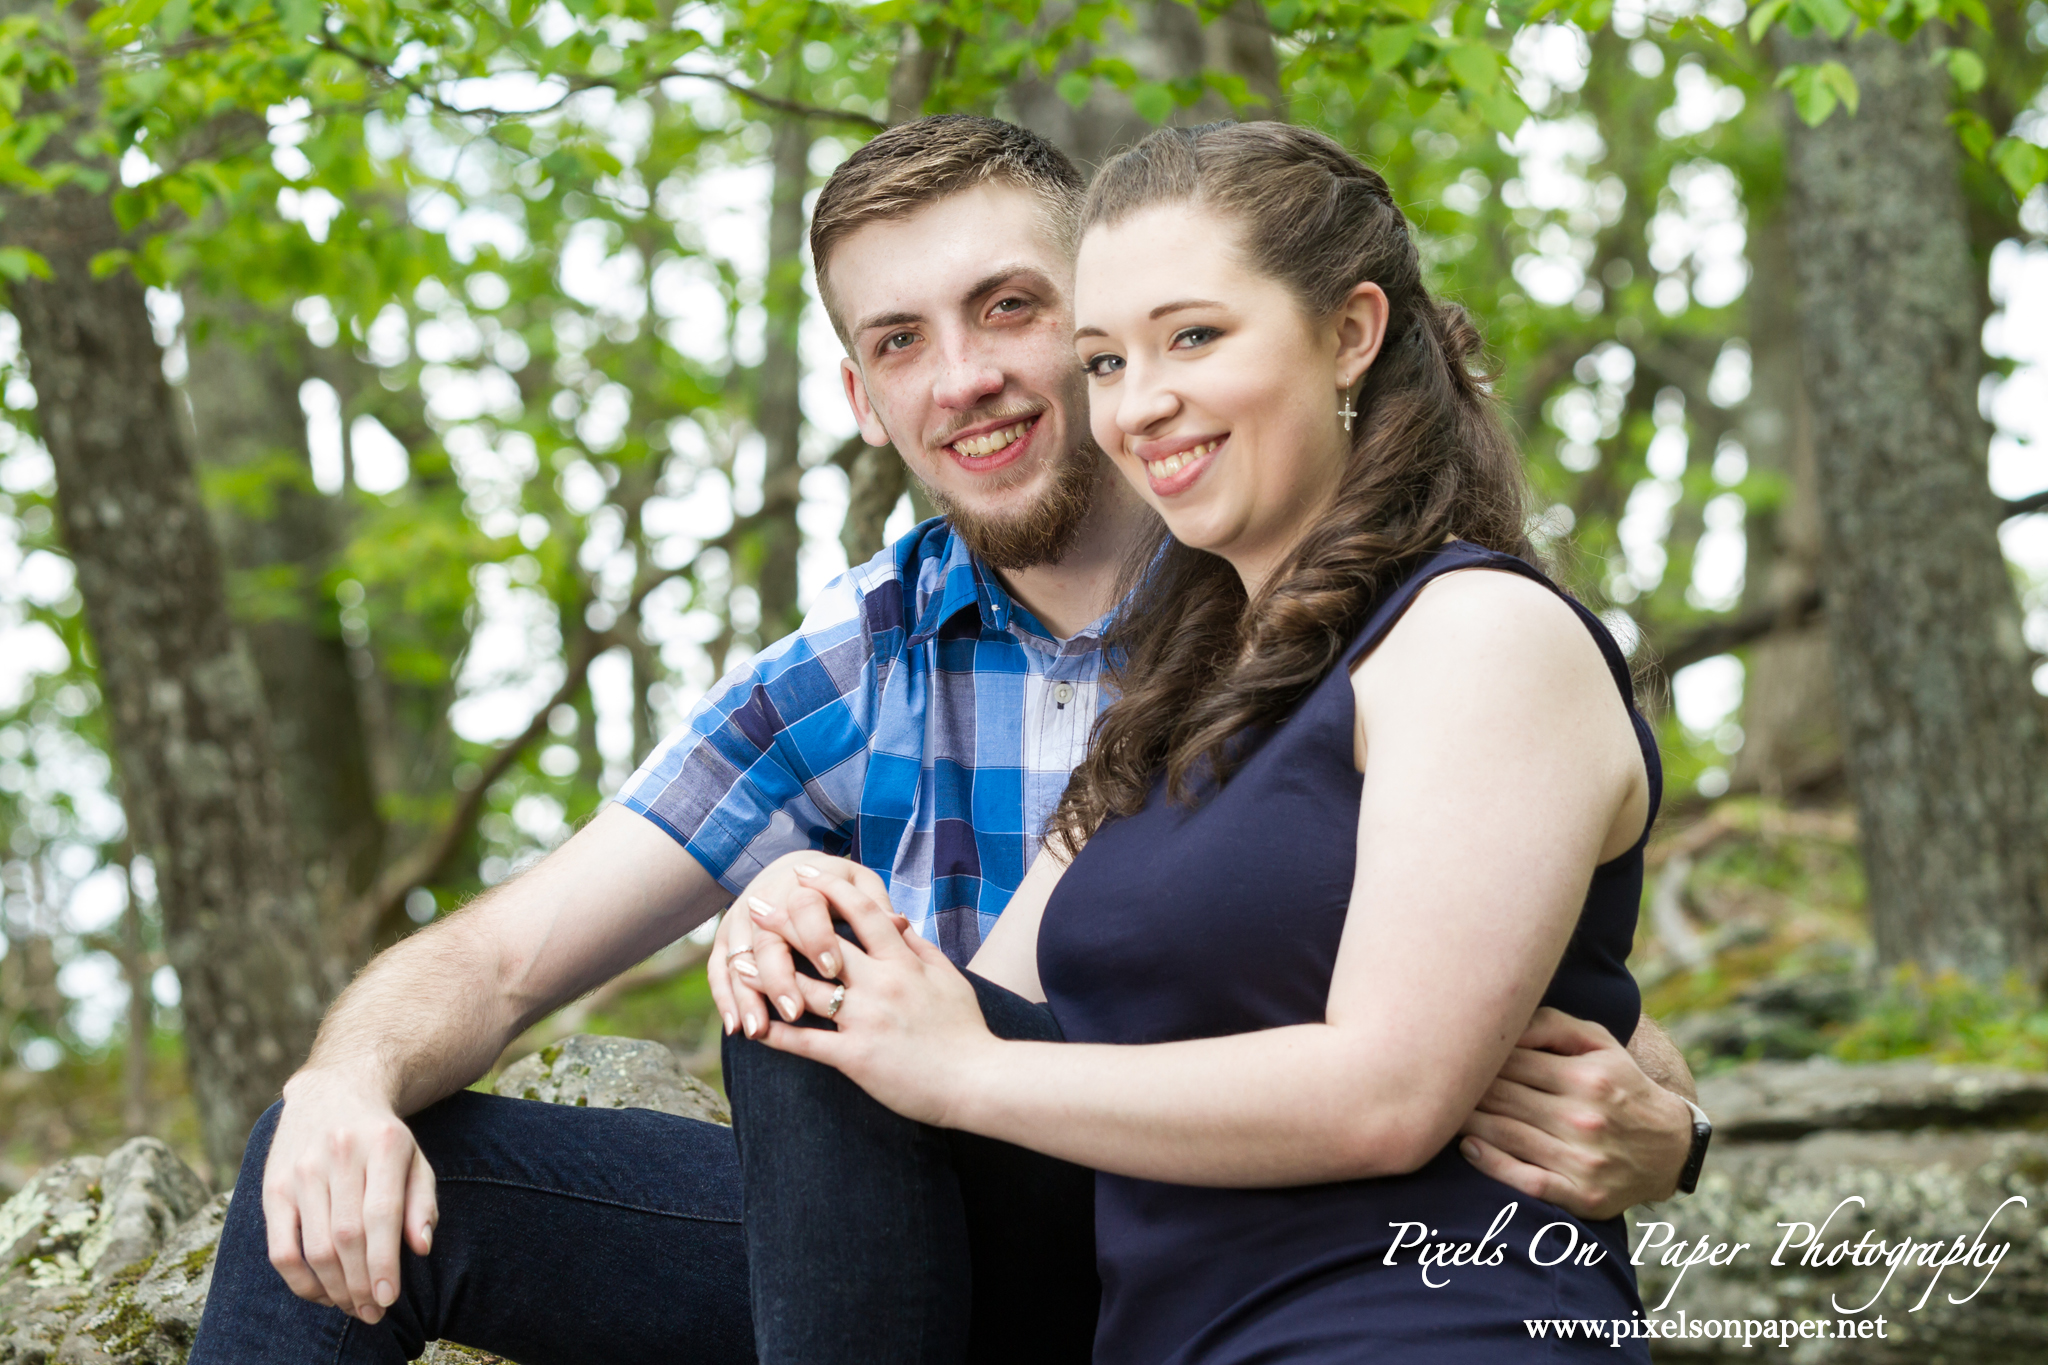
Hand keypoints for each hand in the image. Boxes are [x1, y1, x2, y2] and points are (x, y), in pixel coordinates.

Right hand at [262, 1071, 436, 1322]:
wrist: (334, 1091)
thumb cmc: (382, 1138)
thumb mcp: (414, 1158)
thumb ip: (421, 1202)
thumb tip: (420, 1248)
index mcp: (383, 1144)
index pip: (380, 1215)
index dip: (384, 1262)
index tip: (389, 1298)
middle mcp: (339, 1155)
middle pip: (346, 1237)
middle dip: (361, 1284)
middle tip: (373, 1312)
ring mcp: (301, 1170)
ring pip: (314, 1247)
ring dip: (333, 1288)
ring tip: (352, 1307)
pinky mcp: (273, 1187)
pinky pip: (280, 1248)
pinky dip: (299, 1280)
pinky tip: (319, 1293)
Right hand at [707, 854, 876, 1037]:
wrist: (792, 868)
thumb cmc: (838, 883)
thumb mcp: (859, 884)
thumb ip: (874, 905)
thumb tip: (898, 923)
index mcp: (806, 884)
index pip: (807, 907)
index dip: (818, 937)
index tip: (834, 969)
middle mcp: (767, 900)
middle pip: (767, 940)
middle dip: (778, 977)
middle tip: (795, 1011)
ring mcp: (741, 921)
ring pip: (739, 960)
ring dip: (747, 997)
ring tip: (757, 1030)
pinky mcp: (726, 940)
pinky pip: (719, 972)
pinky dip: (726, 1000)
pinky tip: (736, 1028)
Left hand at [756, 873, 995, 1127]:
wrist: (978, 1081)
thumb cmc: (965, 1030)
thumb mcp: (948, 978)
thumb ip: (921, 948)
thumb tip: (898, 922)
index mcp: (904, 962)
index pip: (863, 912)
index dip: (831, 889)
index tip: (806, 874)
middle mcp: (881, 984)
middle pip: (823, 943)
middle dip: (785, 922)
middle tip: (756, 905)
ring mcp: (866, 1020)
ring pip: (804, 990)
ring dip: (766, 974)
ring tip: (737, 960)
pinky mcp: (855, 1058)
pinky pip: (806, 1043)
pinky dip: (775, 1033)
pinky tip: (751, 1024)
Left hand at [1456, 1007, 1691, 1219]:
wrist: (1669, 1149)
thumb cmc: (1621, 1085)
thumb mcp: (1599, 1043)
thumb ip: (1550, 1024)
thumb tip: (1504, 1023)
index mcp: (1588, 1078)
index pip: (1511, 1062)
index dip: (1478, 1058)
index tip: (1453, 1054)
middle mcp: (1586, 1118)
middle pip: (1501, 1096)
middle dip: (1465, 1087)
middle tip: (1438, 1080)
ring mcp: (1583, 1160)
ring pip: (1504, 1134)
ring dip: (1467, 1121)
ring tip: (1444, 1110)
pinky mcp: (1580, 1195)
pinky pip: (1524, 1180)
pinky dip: (1490, 1164)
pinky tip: (1468, 1147)